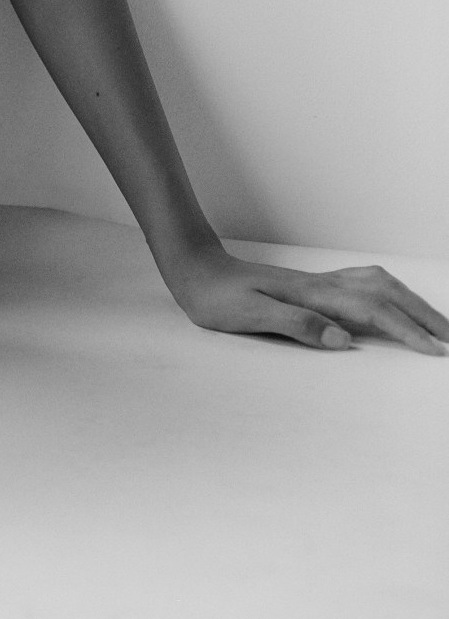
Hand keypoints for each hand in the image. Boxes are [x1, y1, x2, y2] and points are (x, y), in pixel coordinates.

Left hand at [166, 243, 448, 354]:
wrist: (193, 268)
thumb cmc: (215, 296)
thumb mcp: (249, 316)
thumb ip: (297, 325)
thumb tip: (344, 340)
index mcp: (311, 295)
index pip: (371, 312)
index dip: (406, 331)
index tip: (435, 350)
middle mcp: (320, 285)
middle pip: (385, 293)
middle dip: (422, 315)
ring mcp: (317, 283)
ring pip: (377, 284)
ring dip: (409, 303)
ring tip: (433, 325)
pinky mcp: (311, 286)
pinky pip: (362, 285)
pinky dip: (389, 295)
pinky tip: (391, 305)